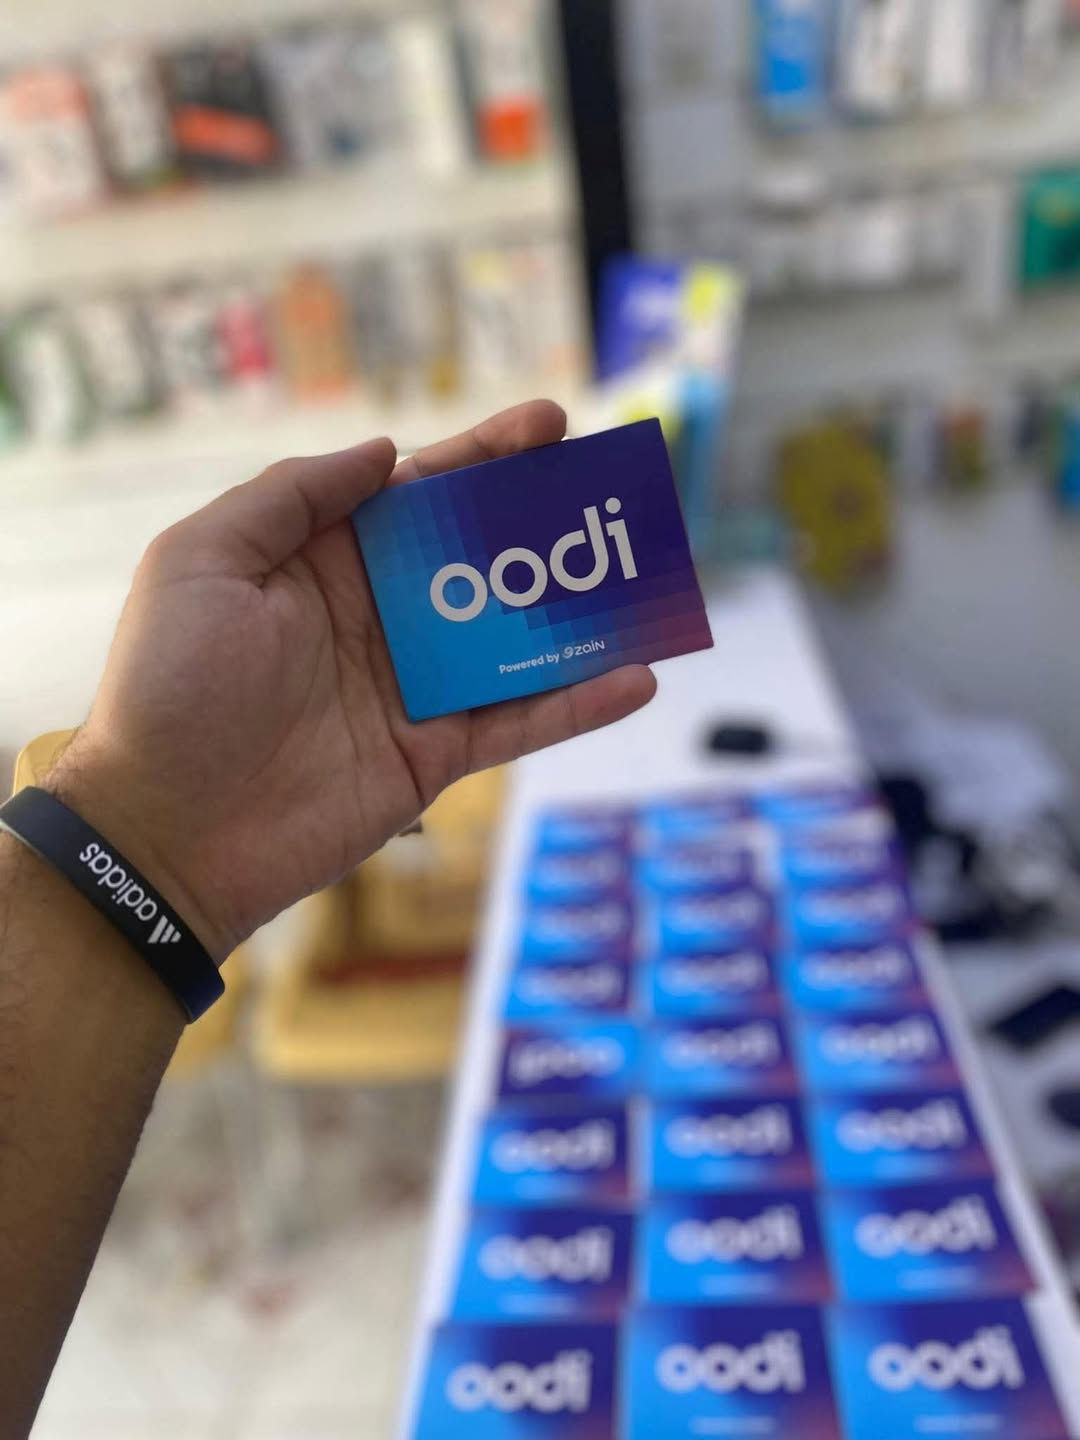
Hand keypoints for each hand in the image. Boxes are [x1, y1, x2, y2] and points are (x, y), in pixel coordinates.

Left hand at [49, 401, 655, 957]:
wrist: (166, 832)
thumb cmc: (170, 688)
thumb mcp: (201, 562)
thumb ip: (291, 497)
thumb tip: (386, 453)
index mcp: (322, 563)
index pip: (419, 494)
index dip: (484, 456)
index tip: (549, 424)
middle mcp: (377, 618)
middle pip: (482, 556)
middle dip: (545, 518)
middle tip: (610, 487)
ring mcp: (411, 688)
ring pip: (515, 637)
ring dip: (579, 608)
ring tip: (645, 575)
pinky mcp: (435, 755)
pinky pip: (520, 723)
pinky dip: (579, 703)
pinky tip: (636, 676)